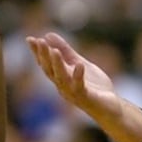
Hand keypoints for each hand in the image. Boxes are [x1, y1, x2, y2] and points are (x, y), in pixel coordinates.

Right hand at [26, 32, 141, 141]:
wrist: (111, 107)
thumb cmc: (95, 86)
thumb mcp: (80, 63)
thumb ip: (66, 51)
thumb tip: (48, 35)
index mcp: (60, 78)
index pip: (46, 64)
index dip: (37, 52)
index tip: (30, 39)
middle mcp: (63, 86)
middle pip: (50, 70)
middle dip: (44, 56)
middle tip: (39, 42)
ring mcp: (73, 93)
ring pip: (61, 79)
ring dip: (57, 65)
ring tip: (54, 51)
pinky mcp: (86, 98)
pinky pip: (80, 87)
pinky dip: (78, 76)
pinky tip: (79, 65)